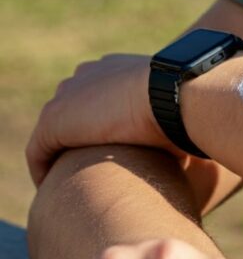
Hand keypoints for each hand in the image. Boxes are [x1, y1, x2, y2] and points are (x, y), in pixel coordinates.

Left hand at [26, 54, 173, 187]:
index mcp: (117, 67)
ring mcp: (68, 95)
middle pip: (73, 109)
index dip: (102, 121)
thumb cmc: (186, 104)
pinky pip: (39, 152)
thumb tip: (184, 143)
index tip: (112, 148)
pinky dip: (44, 171)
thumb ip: (168, 118)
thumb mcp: (176, 107)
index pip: (99, 94)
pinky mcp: (54, 121)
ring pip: (55, 131)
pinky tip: (57, 190)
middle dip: (80, 136)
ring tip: (74, 183)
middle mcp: (89, 74)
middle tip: (92, 168)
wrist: (175, 94)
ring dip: (63, 155)